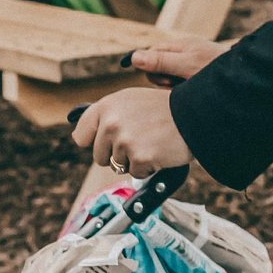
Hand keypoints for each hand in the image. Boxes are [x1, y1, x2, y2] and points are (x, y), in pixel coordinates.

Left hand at [70, 86, 193, 177]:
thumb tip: (79, 138)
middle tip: (138, 140)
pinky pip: (136, 172)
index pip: (82, 135)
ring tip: (150, 142)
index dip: (93, 142)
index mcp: (107, 106)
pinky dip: (148, 167)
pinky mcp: (139, 157)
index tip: (103, 142)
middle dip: (116, 153)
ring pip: (117, 165)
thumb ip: (105, 116)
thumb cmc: (163, 108)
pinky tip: (158, 151)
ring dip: (134, 159)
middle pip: (99, 156)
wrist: (193, 115)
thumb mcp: (130, 100)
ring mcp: (125, 141)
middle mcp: (112, 123)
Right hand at [125, 37, 228, 85]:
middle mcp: (183, 53)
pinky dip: (181, 91)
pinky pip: (176, 86)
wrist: (243, 80)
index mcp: (180, 45)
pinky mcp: (193, 78)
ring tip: (188, 88)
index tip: (165, 79)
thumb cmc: (216, 70)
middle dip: (162, 79)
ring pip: (166, 78)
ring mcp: (189, 66)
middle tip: (177, 85)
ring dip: (172, 87)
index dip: (150, 67)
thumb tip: (133, 58)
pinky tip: (191, 92)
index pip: (151, 52)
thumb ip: (160, 62)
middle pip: (156, 66)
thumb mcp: (186, 65)